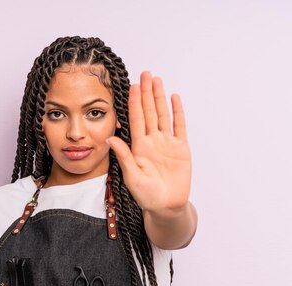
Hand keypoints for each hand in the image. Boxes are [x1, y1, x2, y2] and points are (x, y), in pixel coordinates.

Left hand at [108, 71, 191, 213]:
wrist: (166, 206)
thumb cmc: (146, 195)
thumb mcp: (131, 176)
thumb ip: (124, 156)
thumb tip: (110, 138)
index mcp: (138, 147)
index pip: (136, 119)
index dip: (134, 102)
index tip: (131, 86)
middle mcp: (152, 141)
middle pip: (149, 112)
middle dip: (146, 93)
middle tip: (145, 73)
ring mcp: (167, 143)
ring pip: (163, 115)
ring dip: (159, 97)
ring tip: (157, 80)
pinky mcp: (181, 148)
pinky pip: (179, 126)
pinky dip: (177, 112)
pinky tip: (174, 98)